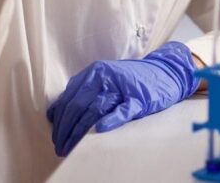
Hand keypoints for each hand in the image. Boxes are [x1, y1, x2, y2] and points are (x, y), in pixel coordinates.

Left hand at [46, 42, 198, 156]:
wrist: (165, 72)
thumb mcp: (104, 80)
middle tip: (60, 147)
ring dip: (80, 131)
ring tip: (71, 147)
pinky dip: (111, 119)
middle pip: (78, 105)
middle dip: (65, 129)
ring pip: (95, 109)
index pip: (70, 97)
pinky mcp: (139, 98)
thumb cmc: (131, 80)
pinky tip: (101, 129)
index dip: (59, 119)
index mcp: (95, 71)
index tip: (55, 136)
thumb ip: (82, 92)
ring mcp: (122, 87)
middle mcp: (105, 76)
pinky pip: (123, 110)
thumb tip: (54, 113)